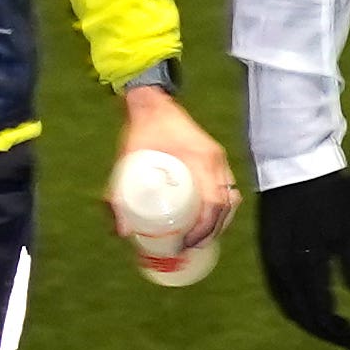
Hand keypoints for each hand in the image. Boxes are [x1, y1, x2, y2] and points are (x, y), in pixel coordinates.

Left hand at [111, 84, 237, 248]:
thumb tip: (121, 231)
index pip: (214, 202)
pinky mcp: (215, 159)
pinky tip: (208, 219)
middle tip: (193, 246)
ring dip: (219, 221)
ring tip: (200, 237)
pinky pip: (227, 188)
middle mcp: (214, 159)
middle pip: (226, 206)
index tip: (189, 242)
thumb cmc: (141, 130)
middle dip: (212, 231)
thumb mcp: (127, 161)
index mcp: (200, 159)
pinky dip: (220, 208)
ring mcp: (218, 159)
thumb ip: (119, 195)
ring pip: (230, 198)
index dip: (205, 228)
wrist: (151, 103)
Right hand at [254, 168, 349, 349]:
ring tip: (333, 325)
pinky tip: (311, 302)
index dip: (342, 333)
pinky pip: (280, 291)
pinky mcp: (268, 253)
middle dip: (326, 332)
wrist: (294, 163)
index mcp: (305, 268)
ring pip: (288, 306)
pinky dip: (297, 305)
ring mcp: (271, 262)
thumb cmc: (329, 195)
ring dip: (310, 320)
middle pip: (302, 316)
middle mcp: (283, 272)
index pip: (322, 315)